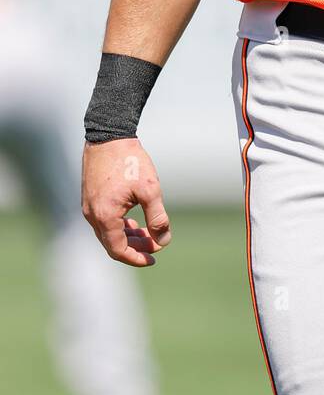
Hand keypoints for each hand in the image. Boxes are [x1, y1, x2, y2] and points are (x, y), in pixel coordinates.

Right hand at [81, 138, 171, 266]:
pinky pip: (104, 221)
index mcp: (105, 216)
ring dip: (128, 237)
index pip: (118, 250)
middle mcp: (92, 215)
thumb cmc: (130, 161)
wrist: (109, 135)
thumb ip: (158, 217)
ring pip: (108, 233)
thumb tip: (164, 240)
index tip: (154, 258)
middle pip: (112, 244)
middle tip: (156, 245)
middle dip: (135, 248)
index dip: (137, 258)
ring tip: (148, 235)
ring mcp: (88, 206)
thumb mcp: (150, 189)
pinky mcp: (90, 198)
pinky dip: (119, 226)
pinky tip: (134, 222)